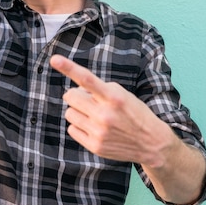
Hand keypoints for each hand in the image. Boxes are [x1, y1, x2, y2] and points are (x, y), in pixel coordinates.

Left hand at [50, 54, 175, 165]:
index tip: (54, 58)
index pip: (87, 79)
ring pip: (69, 112)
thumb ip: (98, 89)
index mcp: (113, 97)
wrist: (151, 143)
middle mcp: (104, 114)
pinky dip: (80, 126)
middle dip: (77, 96)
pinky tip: (94, 128)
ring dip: (78, 111)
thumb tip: (74, 91)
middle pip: (71, 96)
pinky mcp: (94, 146)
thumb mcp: (121, 94)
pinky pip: (71, 129)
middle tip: (90, 100)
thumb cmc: (134, 113)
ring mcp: (98, 132)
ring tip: (94, 115)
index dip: (69, 67)